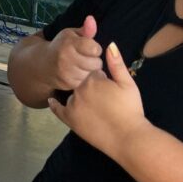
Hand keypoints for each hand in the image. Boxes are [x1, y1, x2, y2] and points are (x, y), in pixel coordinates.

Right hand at [47, 15, 102, 92]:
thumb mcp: (71, 35)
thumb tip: (91, 19)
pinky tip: (77, 73)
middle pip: (96, 63)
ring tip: (80, 65)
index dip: (94, 48)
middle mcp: (66, 58)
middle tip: (84, 57)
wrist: (42, 64)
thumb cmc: (61, 46)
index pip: (95, 48)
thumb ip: (85, 29)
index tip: (88, 47)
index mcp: (68, 43)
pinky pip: (86, 82)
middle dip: (93, 60)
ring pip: (92, 73)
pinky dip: (84, 78)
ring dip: (89, 70)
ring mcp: (67, 73)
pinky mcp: (68, 84)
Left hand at [48, 42, 150, 158]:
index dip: (102, 80)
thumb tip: (110, 44)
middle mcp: (79, 90)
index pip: (93, 73)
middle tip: (104, 101)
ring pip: (72, 95)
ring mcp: (72, 105)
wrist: (127, 137)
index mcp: (93, 79)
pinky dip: (54, 105)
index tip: (109, 89)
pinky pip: (58, 109)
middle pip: (82, 83)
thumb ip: (117, 64)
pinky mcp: (70, 119)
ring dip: (78, 97)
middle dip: (91, 88)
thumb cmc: (130, 109)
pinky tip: (51, 100)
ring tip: (93, 107)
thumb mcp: (128, 84)